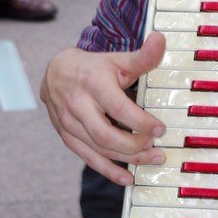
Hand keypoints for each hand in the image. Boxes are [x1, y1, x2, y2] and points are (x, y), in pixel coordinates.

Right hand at [40, 31, 167, 184]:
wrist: (57, 72)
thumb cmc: (95, 68)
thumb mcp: (118, 59)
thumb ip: (142, 56)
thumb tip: (161, 39)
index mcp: (94, 83)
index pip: (119, 108)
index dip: (141, 122)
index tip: (160, 129)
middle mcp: (78, 105)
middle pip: (106, 135)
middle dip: (135, 146)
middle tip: (158, 149)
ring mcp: (69, 123)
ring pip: (99, 149)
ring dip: (127, 159)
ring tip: (151, 160)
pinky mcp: (67, 137)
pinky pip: (88, 158)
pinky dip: (108, 170)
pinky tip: (126, 178)